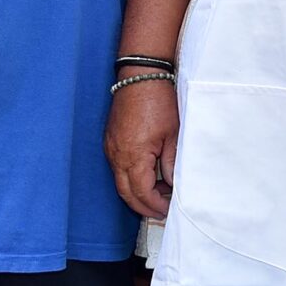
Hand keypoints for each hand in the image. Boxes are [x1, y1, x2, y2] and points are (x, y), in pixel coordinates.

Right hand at [106, 78, 179, 219]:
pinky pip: (118, 168)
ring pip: (120, 182)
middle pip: (126, 193)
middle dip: (143, 206)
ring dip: (138, 192)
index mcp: (133, 156)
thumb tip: (174, 185)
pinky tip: (148, 175)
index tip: (168, 209)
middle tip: (161, 210)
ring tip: (159, 192)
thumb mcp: (172, 135)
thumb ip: (172, 164)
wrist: (140, 75)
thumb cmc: (158, 100)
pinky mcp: (111, 141)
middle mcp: (116, 155)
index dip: (155, 205)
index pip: (142, 193)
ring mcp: (111, 148)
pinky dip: (131, 177)